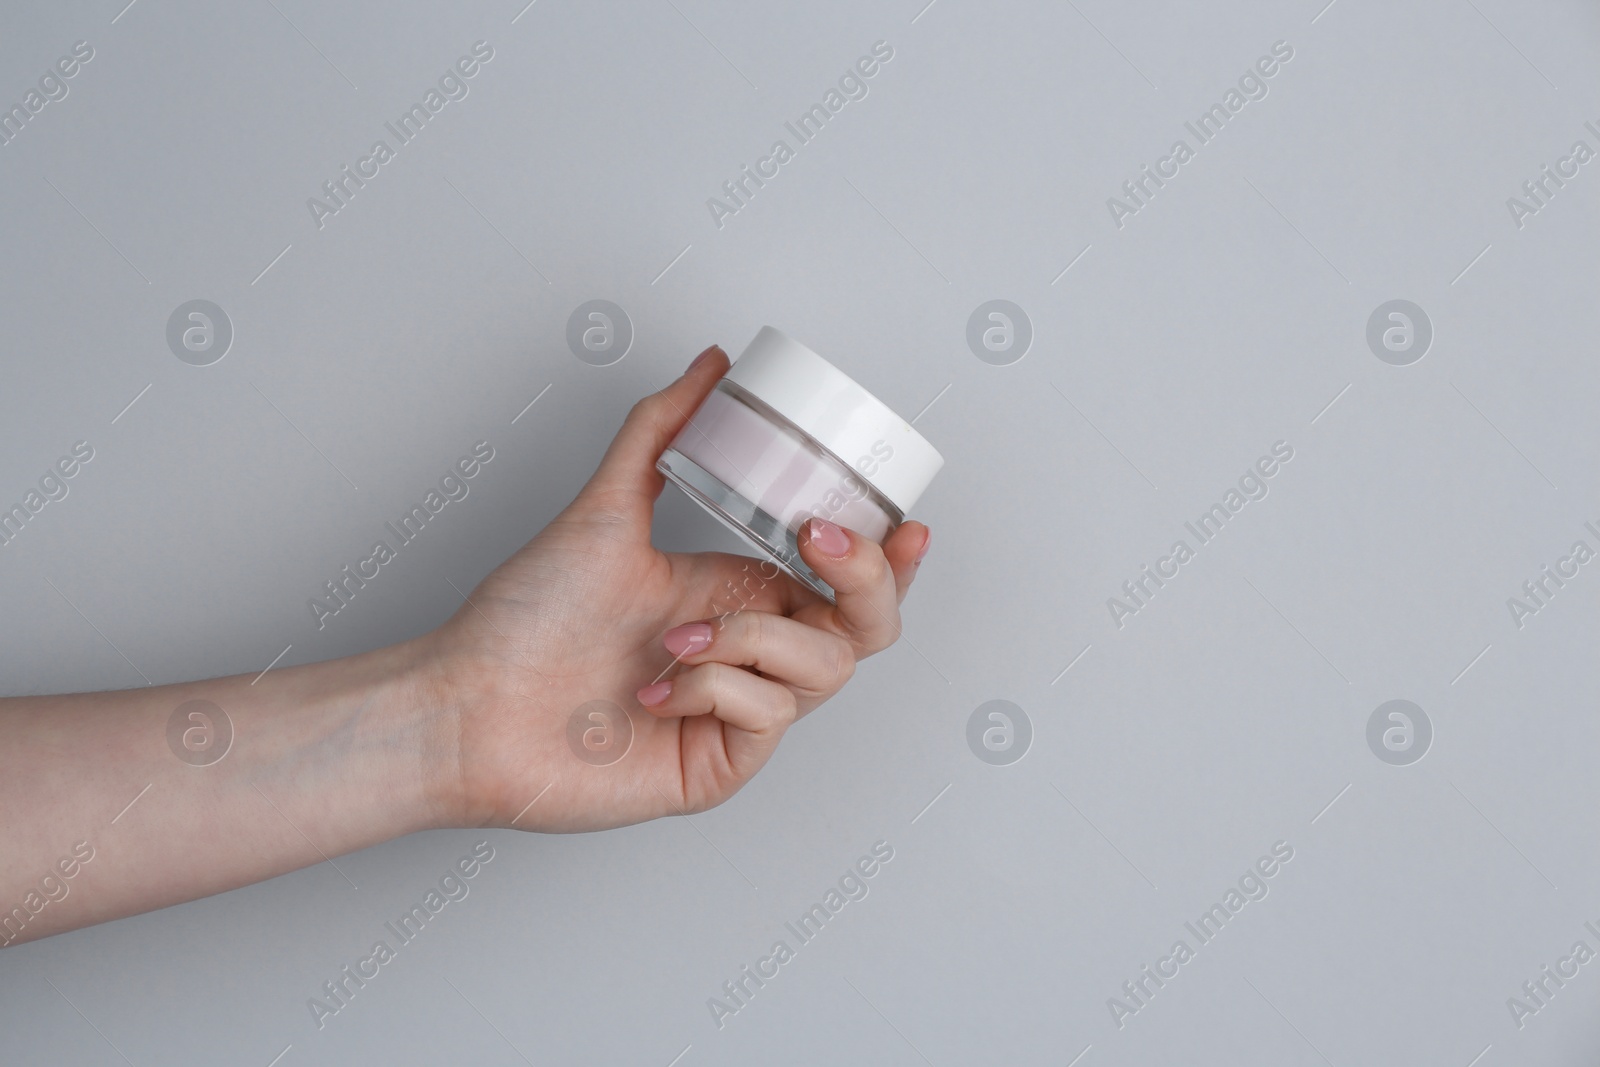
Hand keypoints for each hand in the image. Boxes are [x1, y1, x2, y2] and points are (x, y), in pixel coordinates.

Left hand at [428, 345, 931, 831]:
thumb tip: (710, 364)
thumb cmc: (525, 620)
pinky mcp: (720, 765)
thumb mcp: (603, 508)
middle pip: (867, 631)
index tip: (904, 518)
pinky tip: (655, 691)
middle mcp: (751, 654)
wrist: (467, 704)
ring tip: (676, 635)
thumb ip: (658, 431)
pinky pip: (767, 719)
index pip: (847, 581)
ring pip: (824, 671)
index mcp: (740, 595)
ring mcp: (740, 714)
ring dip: (755, 638)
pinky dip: (716, 689)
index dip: (891, 556)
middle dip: (869, 584)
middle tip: (818, 547)